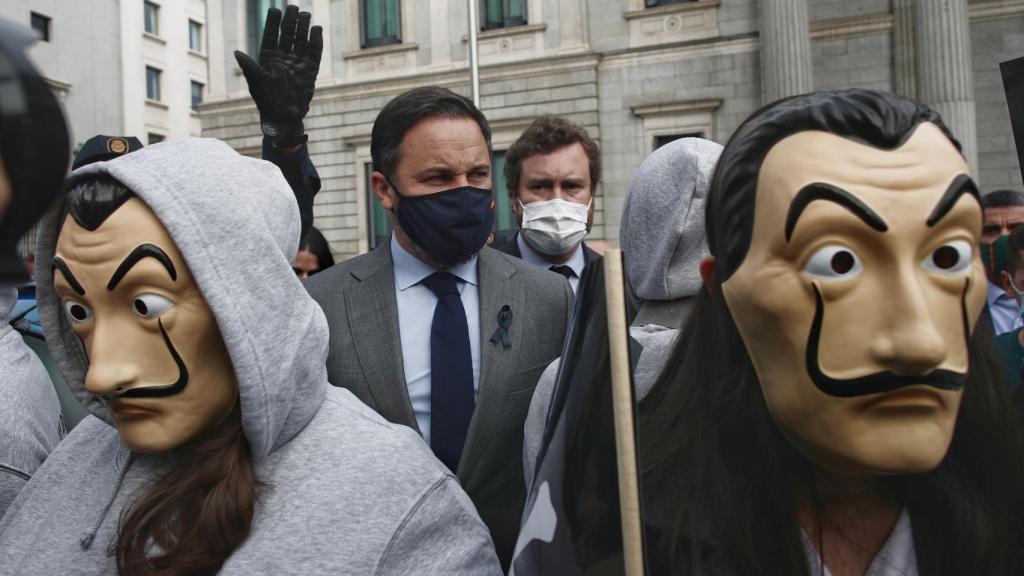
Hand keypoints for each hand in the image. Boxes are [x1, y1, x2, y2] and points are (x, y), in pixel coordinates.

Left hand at [234, 5, 322, 146]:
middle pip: (288, 33)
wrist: (283, 117)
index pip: (271, 34)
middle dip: (290, 20)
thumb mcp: (256, 83)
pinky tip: (316, 29)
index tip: (275, 9)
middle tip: (293, 7)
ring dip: (303, 26)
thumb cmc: (267, 101)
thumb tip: (237, 53)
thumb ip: (249, 67)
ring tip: (305, 14)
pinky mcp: (310, 70)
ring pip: (301, 39)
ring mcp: (298, 62)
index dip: (273, 22)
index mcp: (268, 57)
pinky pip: (315, 52)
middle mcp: (283, 57)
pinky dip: (316, 41)